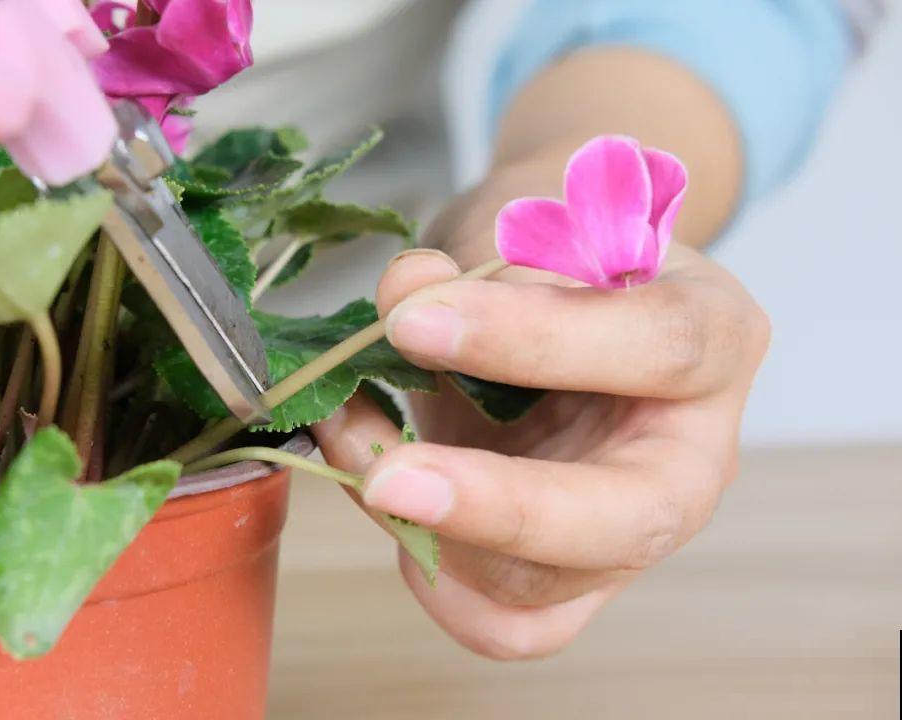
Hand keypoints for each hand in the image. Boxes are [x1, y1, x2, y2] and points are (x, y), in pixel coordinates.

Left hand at [314, 239, 769, 659]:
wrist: (569, 292)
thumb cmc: (561, 254)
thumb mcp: (531, 228)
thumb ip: (472, 261)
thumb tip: (407, 295)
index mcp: (715, 337)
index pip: (656, 350)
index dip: (529, 338)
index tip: (413, 320)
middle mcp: (692, 452)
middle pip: (625, 519)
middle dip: (494, 506)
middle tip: (384, 474)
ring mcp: (635, 527)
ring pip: (543, 584)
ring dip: (421, 526)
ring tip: (350, 439)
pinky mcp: (578, 576)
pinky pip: (514, 625)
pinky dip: (436, 580)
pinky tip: (391, 509)